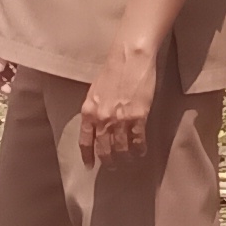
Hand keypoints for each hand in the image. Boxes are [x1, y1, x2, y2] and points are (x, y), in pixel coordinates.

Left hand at [77, 44, 158, 163]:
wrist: (129, 59)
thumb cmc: (112, 71)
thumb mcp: (95, 91)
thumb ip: (95, 110)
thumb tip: (98, 126)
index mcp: (88, 112)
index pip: (85, 141)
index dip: (88, 156)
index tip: (89, 166)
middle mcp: (102, 119)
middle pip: (103, 149)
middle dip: (108, 161)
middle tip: (112, 166)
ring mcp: (120, 119)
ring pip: (121, 148)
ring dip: (124, 157)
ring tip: (128, 160)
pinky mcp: (138, 117)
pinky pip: (138, 140)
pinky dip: (139, 149)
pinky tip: (140, 152)